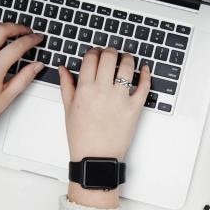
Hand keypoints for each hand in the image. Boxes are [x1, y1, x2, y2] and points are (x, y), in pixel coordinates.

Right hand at [60, 47, 150, 207]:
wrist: (96, 157)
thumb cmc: (81, 137)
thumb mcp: (68, 109)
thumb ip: (67, 85)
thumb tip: (64, 68)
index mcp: (85, 89)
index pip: (91, 58)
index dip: (94, 52)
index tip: (96, 53)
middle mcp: (103, 90)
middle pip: (109, 57)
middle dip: (110, 51)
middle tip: (112, 53)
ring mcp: (120, 99)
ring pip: (127, 67)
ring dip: (128, 58)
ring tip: (127, 59)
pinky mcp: (135, 108)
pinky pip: (144, 86)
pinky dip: (146, 75)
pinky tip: (145, 70)